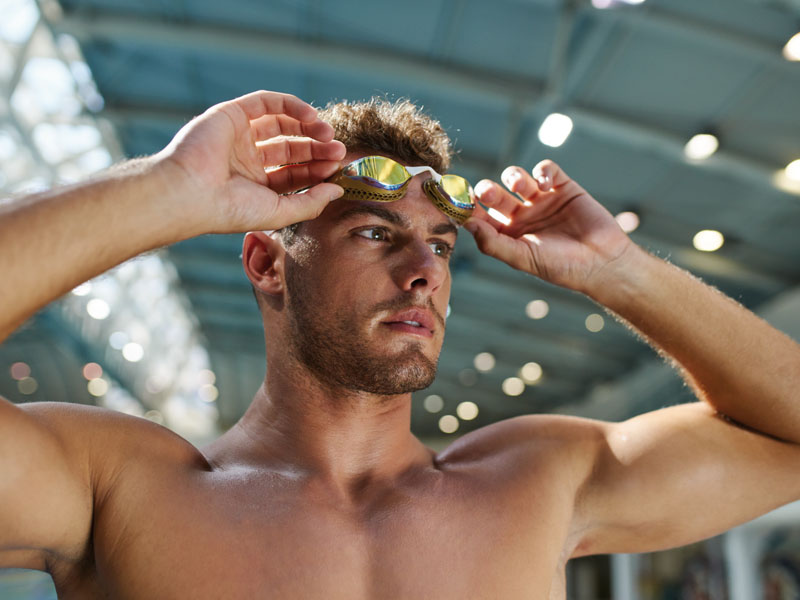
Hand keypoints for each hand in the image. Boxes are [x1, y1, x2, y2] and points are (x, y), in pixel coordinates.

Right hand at [158, 90, 345, 233]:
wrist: (191, 193)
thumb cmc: (230, 210)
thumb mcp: (280, 212)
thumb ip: (311, 203)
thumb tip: (338, 191)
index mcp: (254, 184)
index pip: (293, 173)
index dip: (317, 170)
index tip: (338, 170)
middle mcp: (246, 159)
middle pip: (291, 149)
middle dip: (317, 149)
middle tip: (340, 151)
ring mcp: (238, 136)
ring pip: (281, 124)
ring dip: (308, 127)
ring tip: (329, 136)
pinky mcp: (231, 114)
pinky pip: (267, 102)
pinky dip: (292, 106)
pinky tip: (312, 118)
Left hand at [464, 160, 633, 293]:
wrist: (602, 262)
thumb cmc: (561, 267)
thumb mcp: (523, 258)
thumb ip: (493, 243)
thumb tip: (467, 224)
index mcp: (508, 233)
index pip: (481, 216)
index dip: (469, 208)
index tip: (460, 202)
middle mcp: (521, 215)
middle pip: (495, 195)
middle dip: (488, 190)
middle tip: (487, 192)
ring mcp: (541, 200)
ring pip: (517, 178)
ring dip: (513, 177)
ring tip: (519, 187)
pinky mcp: (563, 187)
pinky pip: (546, 170)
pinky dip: (542, 171)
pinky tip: (544, 183)